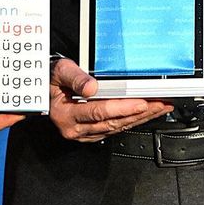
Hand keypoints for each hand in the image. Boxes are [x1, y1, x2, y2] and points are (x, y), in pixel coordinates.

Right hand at [49, 58, 172, 141]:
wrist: (45, 90)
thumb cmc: (53, 80)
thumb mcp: (60, 71)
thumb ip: (75, 77)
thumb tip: (91, 86)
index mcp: (66, 114)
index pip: (99, 111)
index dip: (122, 108)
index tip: (141, 102)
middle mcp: (75, 128)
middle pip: (112, 123)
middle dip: (139, 113)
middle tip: (159, 104)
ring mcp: (84, 133)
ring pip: (117, 128)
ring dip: (140, 118)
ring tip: (159, 108)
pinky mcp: (91, 133)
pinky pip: (115, 129)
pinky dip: (132, 120)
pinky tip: (145, 114)